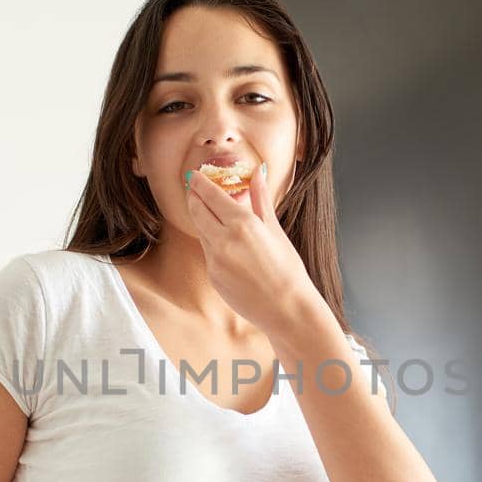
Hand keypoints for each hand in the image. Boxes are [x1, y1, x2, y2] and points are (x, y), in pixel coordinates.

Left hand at [183, 161, 320, 339]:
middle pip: (197, 210)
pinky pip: (207, 252)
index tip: (194, 175)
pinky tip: (224, 242)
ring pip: (201, 231)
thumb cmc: (288, 269)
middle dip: (193, 197)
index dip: (199, 183)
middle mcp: (224, 240)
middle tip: (193, 188)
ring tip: (208, 210)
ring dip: (202, 218)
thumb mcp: (275, 229)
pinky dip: (212, 242)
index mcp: (243, 224)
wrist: (286, 308)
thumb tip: (257, 172)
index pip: (211, 195)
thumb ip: (261, 199)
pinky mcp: (212, 276)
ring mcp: (215, 260)